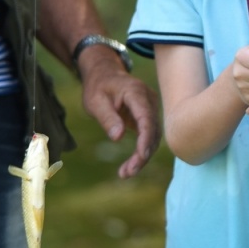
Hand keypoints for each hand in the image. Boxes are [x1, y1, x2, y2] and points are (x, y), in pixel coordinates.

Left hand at [78, 50, 160, 178]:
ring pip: (154, 136)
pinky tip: (131, 165)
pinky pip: (150, 135)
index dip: (145, 139)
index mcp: (136, 92)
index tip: (140, 157)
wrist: (105, 74)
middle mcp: (149, 99)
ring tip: (126, 173)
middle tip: (127, 173)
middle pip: (153, 130)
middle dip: (143, 154)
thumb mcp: (95, 102)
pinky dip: (142, 151)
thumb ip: (107, 117)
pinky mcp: (149, 115)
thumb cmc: (98, 87)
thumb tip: (118, 137)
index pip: (146, 118)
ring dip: (143, 156)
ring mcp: (151, 107)